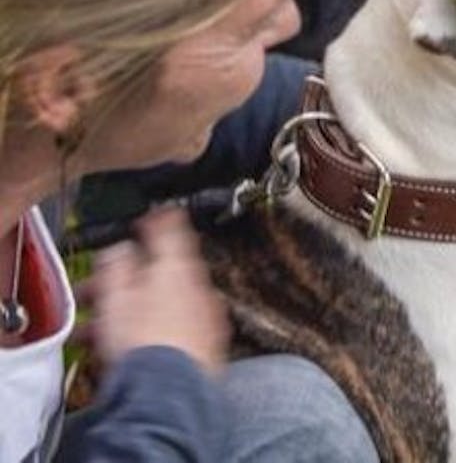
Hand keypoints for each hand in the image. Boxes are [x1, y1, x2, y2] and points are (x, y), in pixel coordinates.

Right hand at [79, 207, 228, 374]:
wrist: (168, 391)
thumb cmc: (143, 342)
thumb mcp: (115, 295)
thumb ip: (117, 264)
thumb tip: (122, 248)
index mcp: (179, 266)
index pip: (174, 229)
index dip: (160, 219)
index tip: (155, 214)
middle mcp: (200, 287)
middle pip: (162, 274)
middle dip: (127, 281)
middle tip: (97, 292)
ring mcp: (207, 316)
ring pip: (164, 304)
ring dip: (132, 310)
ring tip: (97, 331)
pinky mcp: (208, 345)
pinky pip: (174, 329)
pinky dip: (151, 331)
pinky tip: (127, 348)